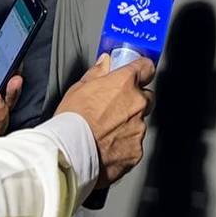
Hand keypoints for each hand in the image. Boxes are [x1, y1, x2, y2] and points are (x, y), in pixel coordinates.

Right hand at [56, 54, 153, 187]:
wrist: (69, 154)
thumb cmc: (70, 121)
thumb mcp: (78, 89)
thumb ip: (97, 73)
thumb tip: (105, 62)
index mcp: (124, 84)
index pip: (146, 67)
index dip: (142, 70)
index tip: (138, 73)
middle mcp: (137, 104)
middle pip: (147, 97)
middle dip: (135, 101)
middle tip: (115, 108)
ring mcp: (139, 128)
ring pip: (140, 122)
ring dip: (128, 125)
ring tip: (106, 132)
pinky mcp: (137, 150)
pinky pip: (134, 144)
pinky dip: (125, 145)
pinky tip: (108, 147)